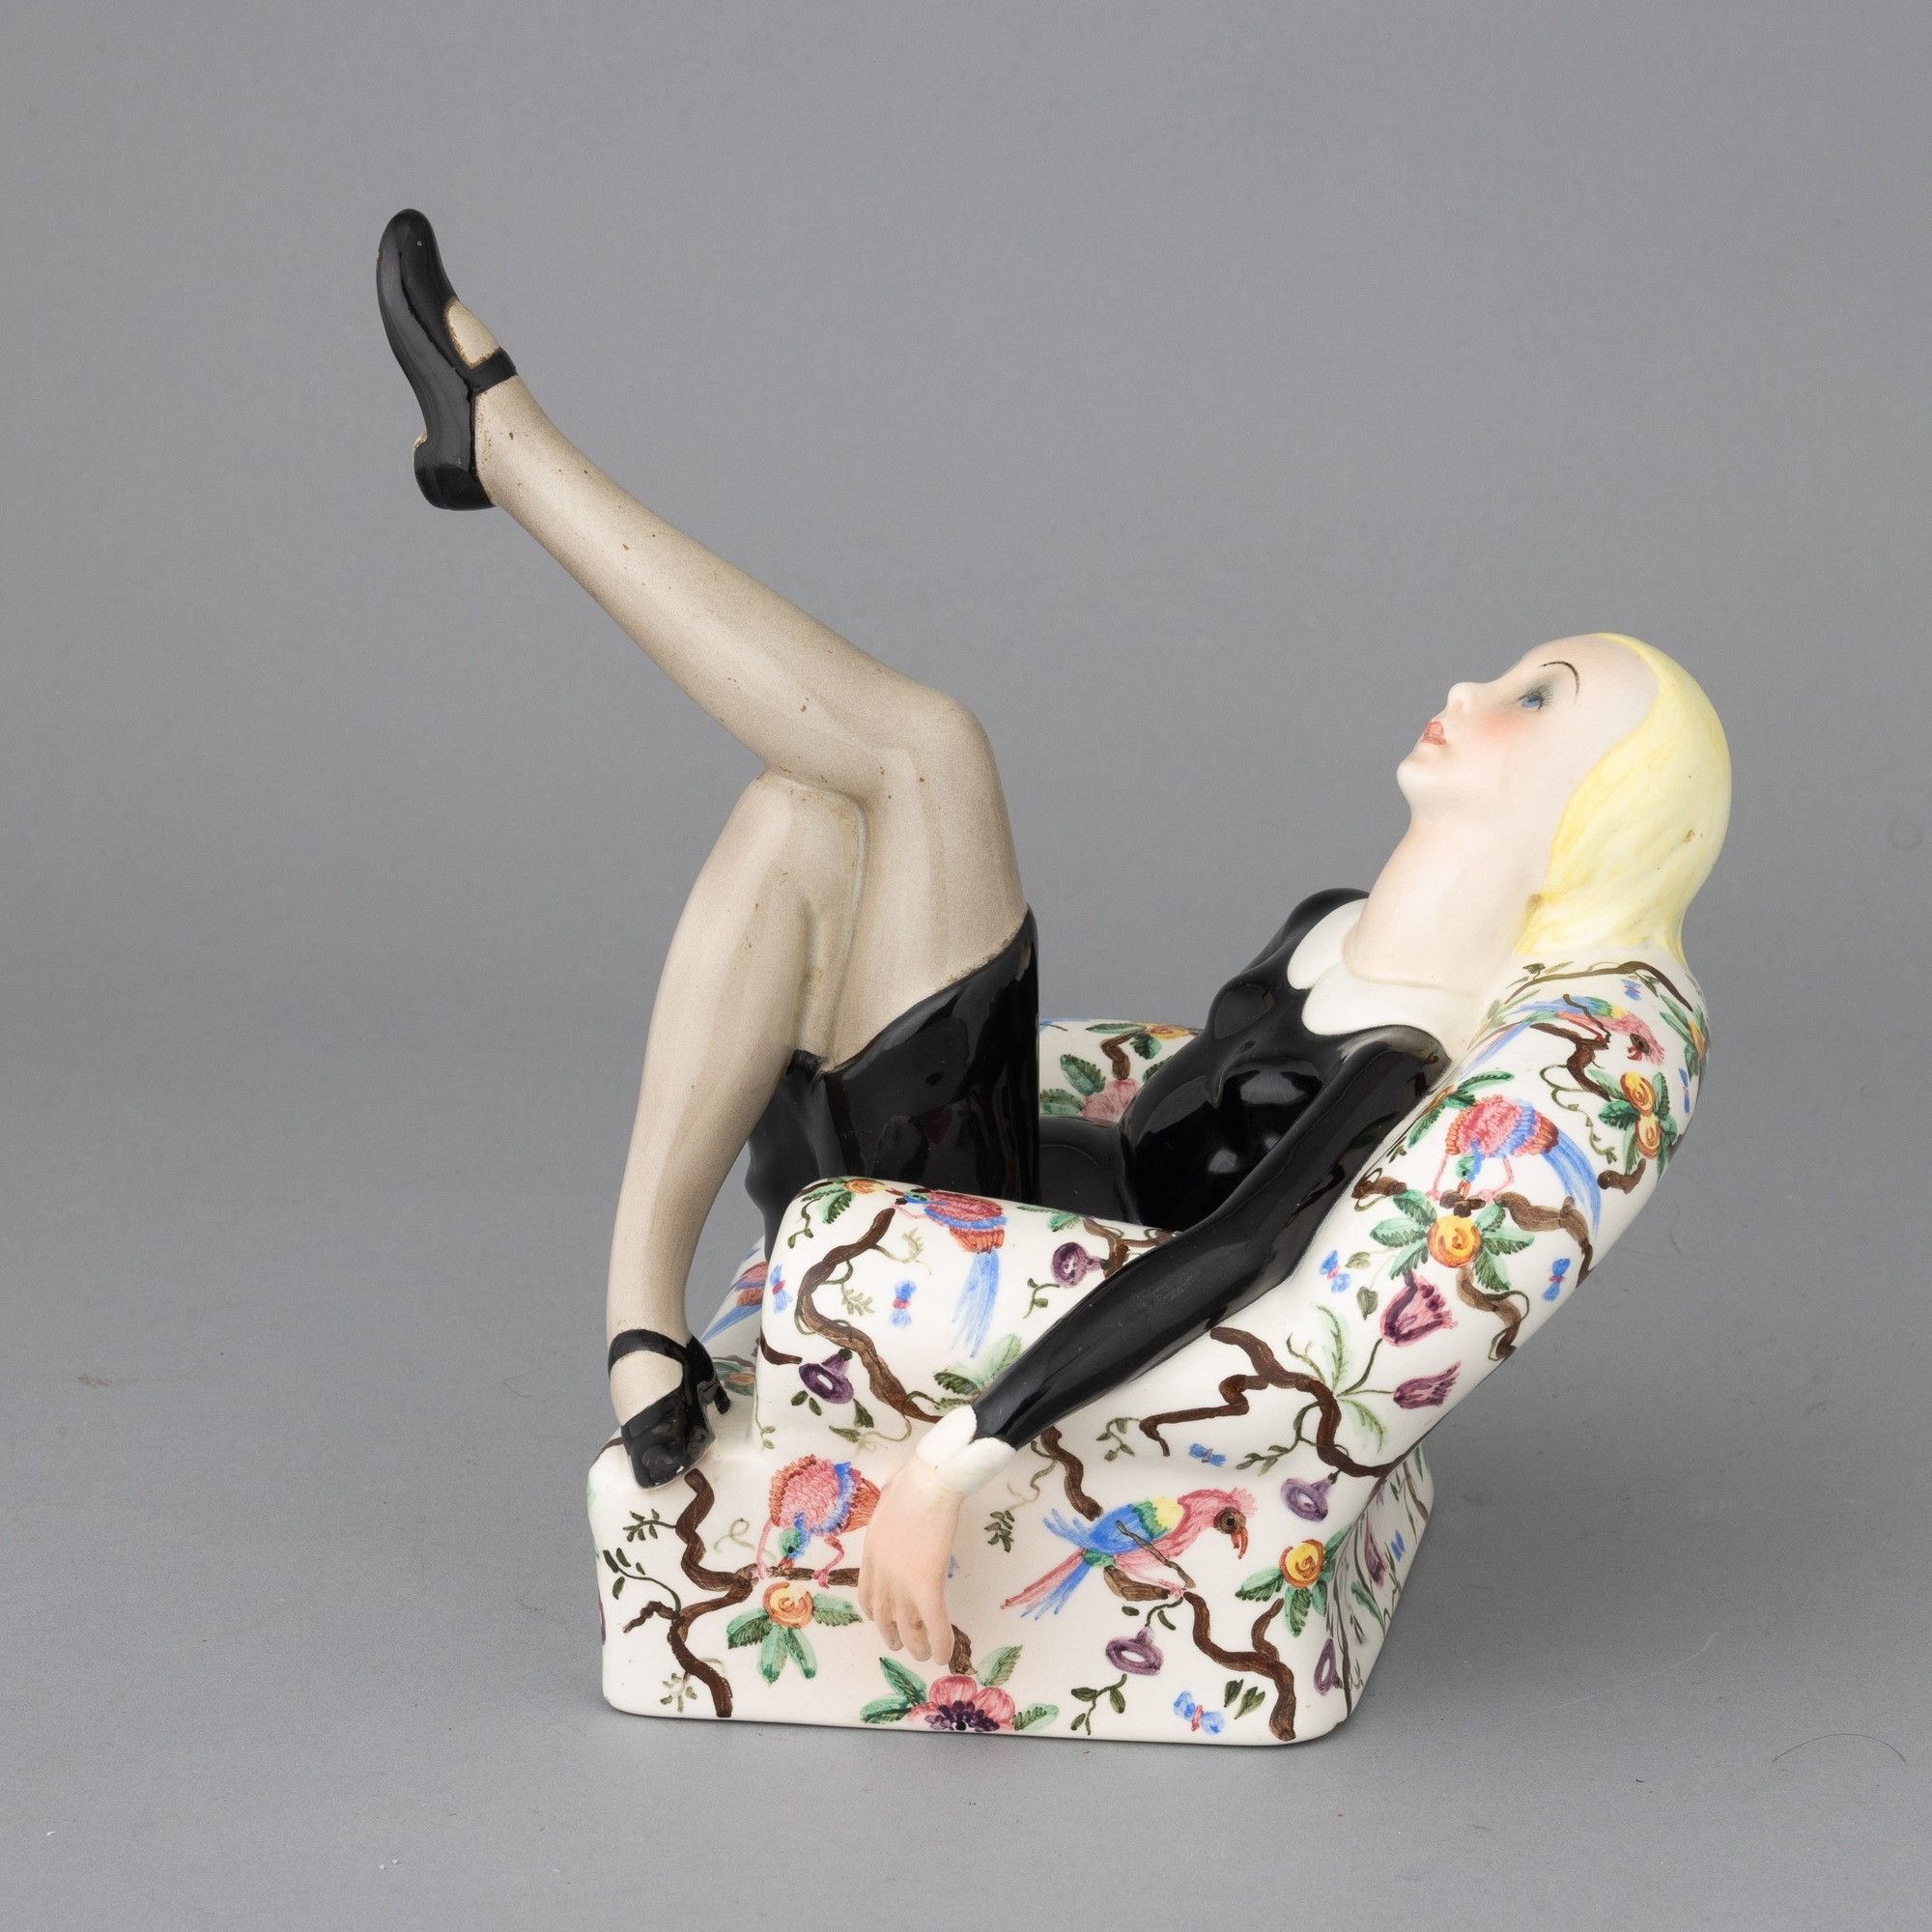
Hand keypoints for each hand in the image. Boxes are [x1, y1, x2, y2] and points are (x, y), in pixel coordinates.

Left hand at [857, 1456, 962, 1661]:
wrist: (927, 1483)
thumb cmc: (913, 1480)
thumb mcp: (890, 1495)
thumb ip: (891, 1506)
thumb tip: (897, 1494)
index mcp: (872, 1551)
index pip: (867, 1591)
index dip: (873, 1610)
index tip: (877, 1619)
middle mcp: (882, 1572)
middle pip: (883, 1614)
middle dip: (891, 1633)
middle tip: (899, 1645)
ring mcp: (902, 1581)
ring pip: (907, 1626)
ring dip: (914, 1645)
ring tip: (923, 1656)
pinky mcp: (926, 1585)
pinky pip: (933, 1623)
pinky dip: (939, 1642)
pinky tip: (944, 1656)